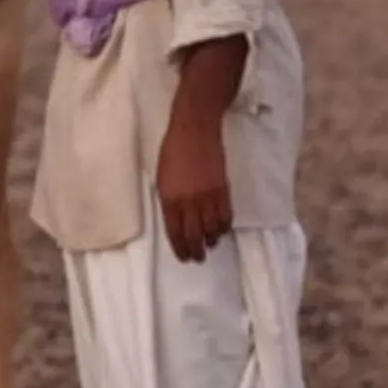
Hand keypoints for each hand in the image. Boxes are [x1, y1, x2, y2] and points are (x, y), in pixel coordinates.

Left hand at [154, 114, 232, 262]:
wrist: (195, 130)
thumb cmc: (173, 150)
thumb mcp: (162, 177)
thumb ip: (169, 199)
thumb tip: (175, 217)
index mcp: (168, 198)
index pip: (174, 231)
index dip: (179, 247)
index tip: (183, 256)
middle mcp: (188, 202)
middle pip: (194, 236)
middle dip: (196, 251)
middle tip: (197, 257)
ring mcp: (207, 197)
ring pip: (212, 230)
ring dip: (211, 241)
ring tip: (210, 244)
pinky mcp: (223, 191)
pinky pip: (226, 217)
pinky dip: (224, 227)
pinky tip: (221, 230)